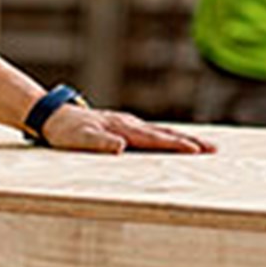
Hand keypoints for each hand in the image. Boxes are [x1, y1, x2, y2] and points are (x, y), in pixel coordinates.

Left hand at [39, 106, 215, 154]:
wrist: (52, 115)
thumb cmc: (64, 131)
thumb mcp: (78, 139)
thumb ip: (98, 143)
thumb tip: (121, 146)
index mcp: (123, 129)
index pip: (155, 139)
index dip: (177, 145)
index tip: (198, 151)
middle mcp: (129, 124)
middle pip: (165, 133)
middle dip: (190, 142)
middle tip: (213, 150)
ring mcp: (127, 124)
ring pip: (160, 132)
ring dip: (182, 139)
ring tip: (202, 147)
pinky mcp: (122, 127)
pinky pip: (150, 134)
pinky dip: (167, 138)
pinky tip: (172, 143)